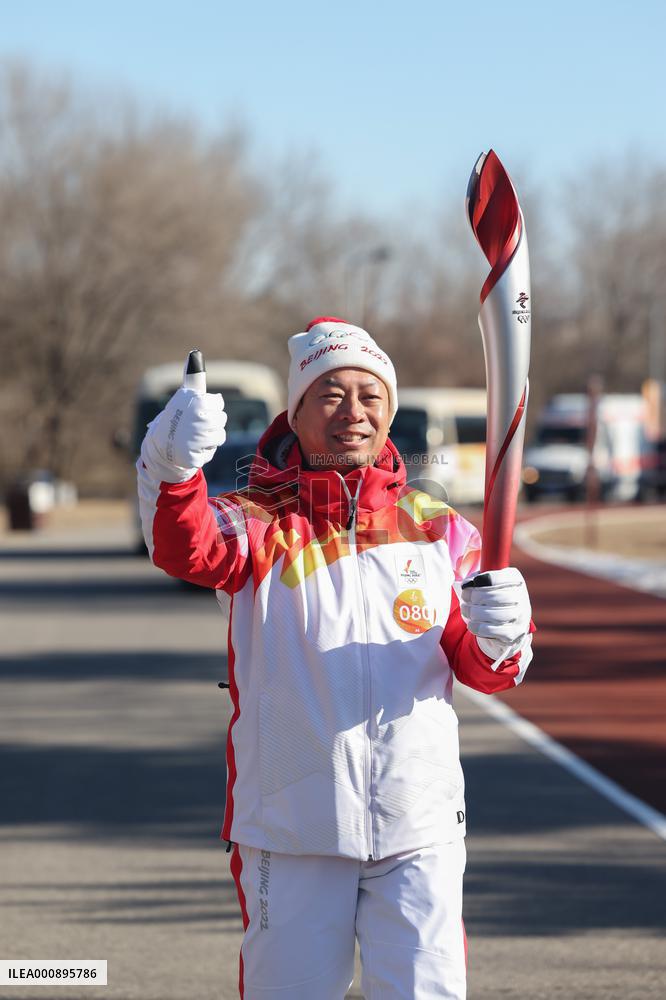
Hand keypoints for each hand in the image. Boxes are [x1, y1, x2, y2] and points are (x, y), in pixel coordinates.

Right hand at [141, 351, 226, 482]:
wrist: (160, 446)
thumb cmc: (176, 418)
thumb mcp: (184, 396)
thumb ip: (193, 378)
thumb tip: (195, 352)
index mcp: (198, 401)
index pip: (218, 402)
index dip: (208, 406)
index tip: (195, 409)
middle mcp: (199, 419)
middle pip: (221, 418)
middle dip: (210, 422)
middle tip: (194, 424)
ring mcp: (197, 438)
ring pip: (220, 435)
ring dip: (210, 437)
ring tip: (194, 435)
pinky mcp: (195, 455)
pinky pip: (212, 451)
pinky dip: (204, 451)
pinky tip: (193, 448)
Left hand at [460, 567, 530, 659]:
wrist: (510, 624)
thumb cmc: (494, 599)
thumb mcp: (489, 584)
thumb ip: (476, 579)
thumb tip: (467, 584)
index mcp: (516, 580)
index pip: (496, 577)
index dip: (479, 580)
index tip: (469, 585)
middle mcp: (521, 597)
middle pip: (492, 596)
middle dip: (473, 597)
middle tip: (465, 598)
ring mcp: (520, 616)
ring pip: (491, 614)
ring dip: (473, 612)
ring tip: (466, 610)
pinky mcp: (513, 633)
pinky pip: (490, 630)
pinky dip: (477, 627)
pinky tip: (472, 624)